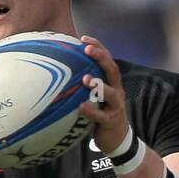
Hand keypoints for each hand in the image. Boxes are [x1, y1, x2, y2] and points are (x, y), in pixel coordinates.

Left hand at [78, 36, 129, 155]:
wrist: (117, 139)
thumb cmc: (102, 114)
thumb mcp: (96, 96)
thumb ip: (86, 84)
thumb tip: (62, 71)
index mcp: (112, 83)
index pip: (108, 60)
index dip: (98, 47)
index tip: (83, 38)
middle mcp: (116, 91)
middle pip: (112, 70)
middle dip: (101, 58)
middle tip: (87, 49)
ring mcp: (115, 106)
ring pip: (111, 93)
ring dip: (98, 84)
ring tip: (86, 79)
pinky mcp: (111, 121)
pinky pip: (101, 116)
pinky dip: (91, 111)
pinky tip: (81, 107)